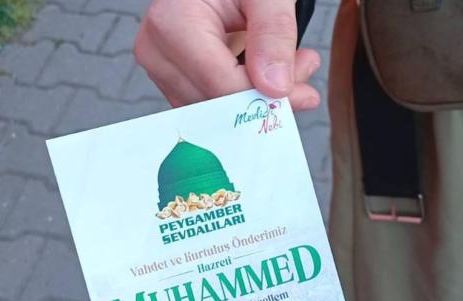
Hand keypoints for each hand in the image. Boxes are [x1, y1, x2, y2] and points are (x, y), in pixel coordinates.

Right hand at [135, 0, 320, 109]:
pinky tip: (267, 74)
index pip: (221, 85)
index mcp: (172, 24)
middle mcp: (158, 52)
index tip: (305, 92)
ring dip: (257, 99)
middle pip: (217, 104)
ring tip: (290, 66)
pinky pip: (212, 107)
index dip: (265, 97)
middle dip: (265, 97)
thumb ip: (273, 32)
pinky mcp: (173, 82)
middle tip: (304, 72)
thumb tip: (275, 87)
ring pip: (215, 114)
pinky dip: (243, 98)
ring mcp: (162, 71)